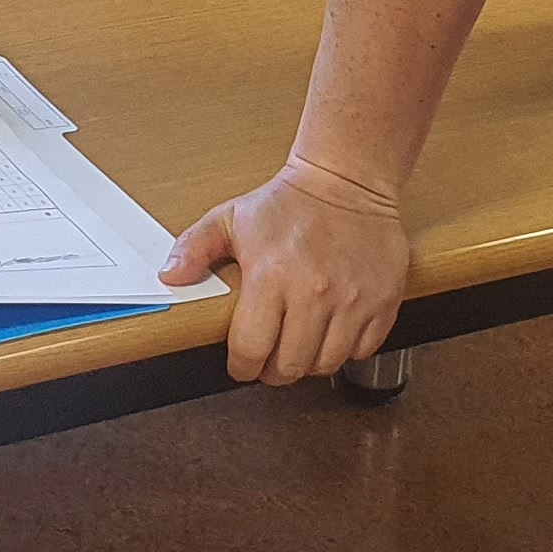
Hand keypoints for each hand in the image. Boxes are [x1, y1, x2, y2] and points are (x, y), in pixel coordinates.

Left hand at [162, 155, 412, 385]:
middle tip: (271, 360)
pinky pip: (362, 350)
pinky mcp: (383, 300)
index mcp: (271, 276)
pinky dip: (346, 350)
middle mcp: (313, 292)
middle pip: (290, 366)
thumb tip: (169, 277)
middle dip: (274, 371)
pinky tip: (332, 332)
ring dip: (309, 364)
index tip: (242, 365)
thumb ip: (194, 248)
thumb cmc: (288, 202)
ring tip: (301, 346)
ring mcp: (352, 299)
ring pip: (326, 364)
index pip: (251, 350)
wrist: (347, 180)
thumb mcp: (230, 219)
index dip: (242, 367)